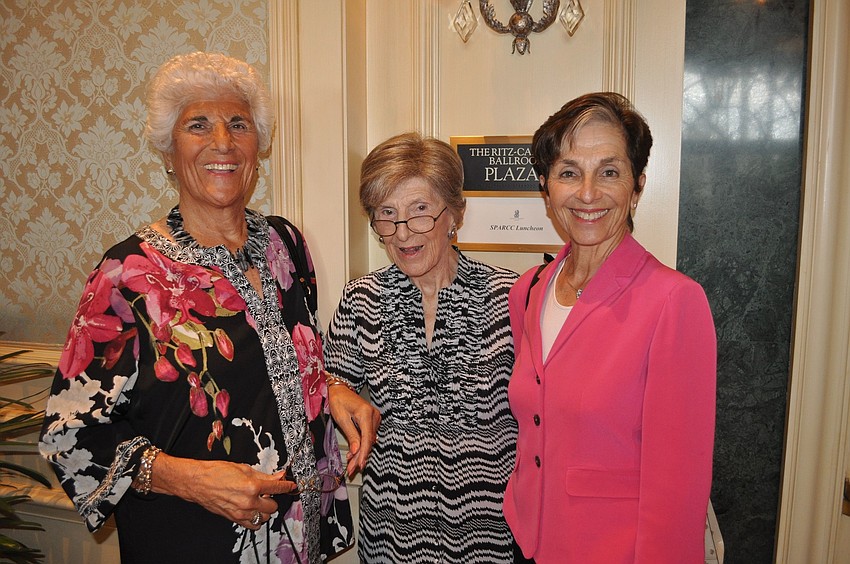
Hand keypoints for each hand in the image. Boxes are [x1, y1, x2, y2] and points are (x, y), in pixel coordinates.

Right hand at [150, 454, 296, 529]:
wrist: (198, 482)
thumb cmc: (217, 472)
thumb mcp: (244, 469)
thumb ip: (264, 475)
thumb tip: (279, 476)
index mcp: (252, 486)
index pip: (278, 488)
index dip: (286, 486)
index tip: (290, 485)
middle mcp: (248, 501)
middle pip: (273, 506)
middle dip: (272, 498)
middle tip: (267, 491)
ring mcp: (241, 512)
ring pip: (265, 517)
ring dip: (265, 509)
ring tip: (259, 501)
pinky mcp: (235, 519)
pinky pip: (253, 525)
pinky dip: (256, 519)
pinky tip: (252, 510)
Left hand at [327, 384, 380, 476]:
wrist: (340, 390)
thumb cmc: (339, 401)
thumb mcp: (341, 418)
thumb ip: (351, 435)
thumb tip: (356, 451)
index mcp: (366, 413)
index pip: (367, 438)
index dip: (363, 454)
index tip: (359, 465)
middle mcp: (374, 415)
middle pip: (368, 441)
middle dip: (360, 457)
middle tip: (352, 469)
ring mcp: (375, 418)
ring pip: (369, 441)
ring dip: (360, 452)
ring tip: (351, 464)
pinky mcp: (372, 420)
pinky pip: (368, 436)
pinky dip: (361, 445)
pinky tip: (354, 454)